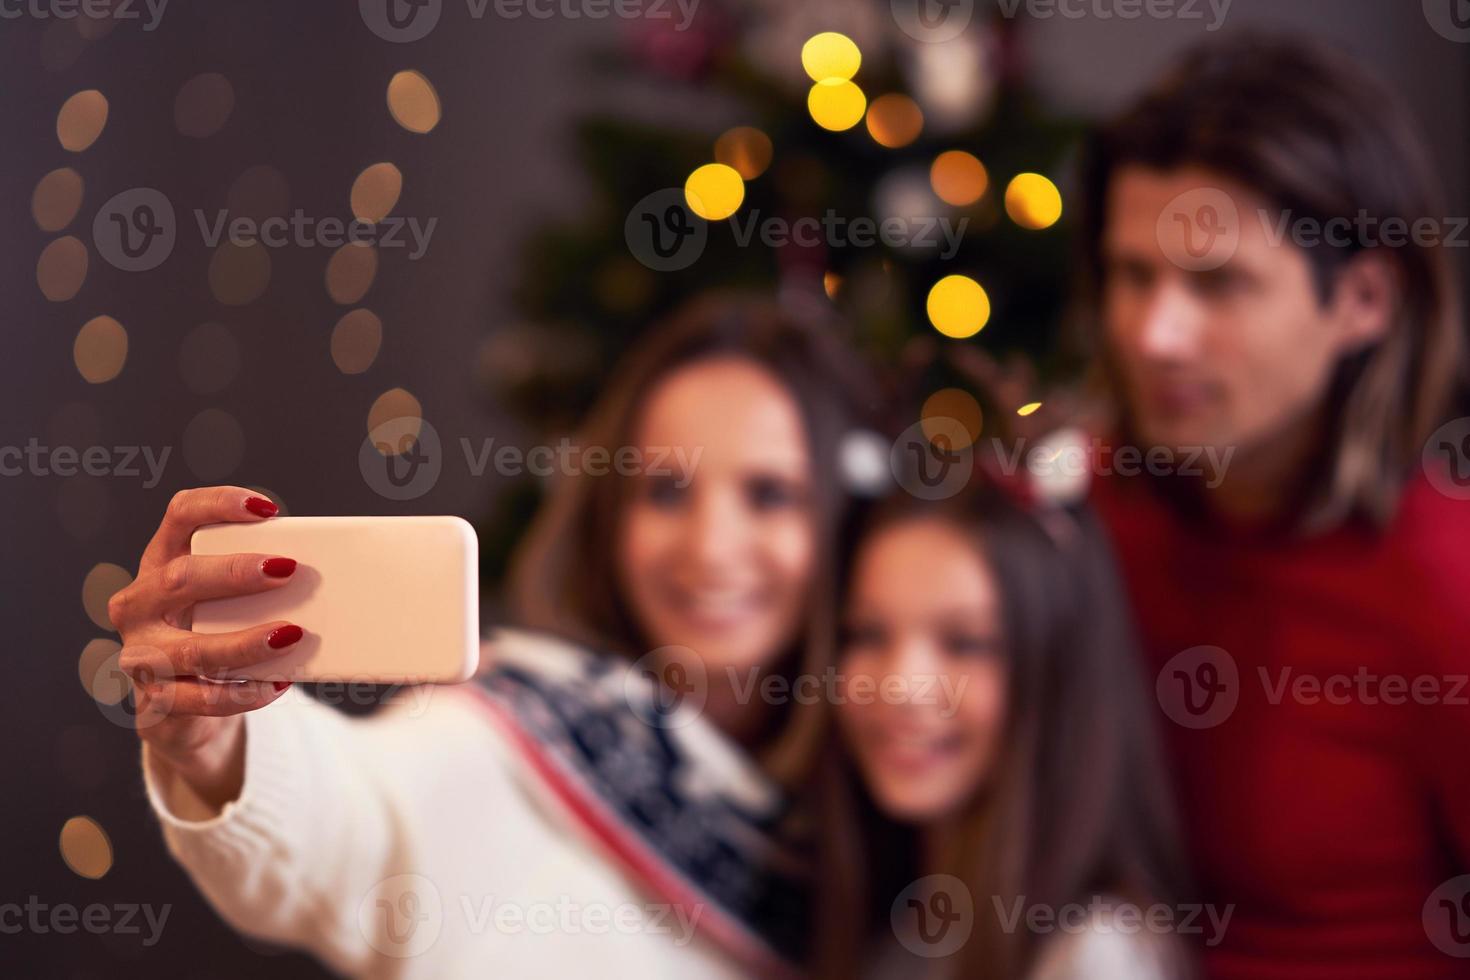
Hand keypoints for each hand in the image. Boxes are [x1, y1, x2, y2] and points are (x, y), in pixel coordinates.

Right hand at [109, 486, 300, 807]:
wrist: (177, 707)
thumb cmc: (212, 635)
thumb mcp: (224, 601)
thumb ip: (257, 584)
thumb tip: (329, 576)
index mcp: (160, 562)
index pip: (180, 516)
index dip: (218, 505)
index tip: (268, 509)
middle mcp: (139, 604)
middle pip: (179, 578)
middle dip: (235, 574)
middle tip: (288, 569)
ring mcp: (139, 655)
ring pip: (190, 647)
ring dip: (245, 642)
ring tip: (291, 634)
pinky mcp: (154, 701)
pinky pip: (201, 699)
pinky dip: (243, 693)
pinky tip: (276, 685)